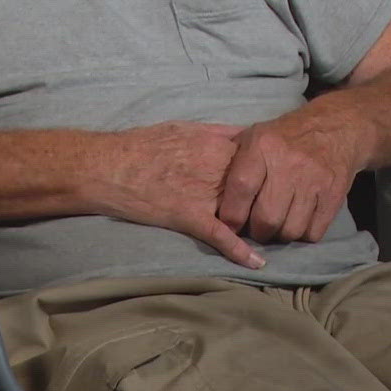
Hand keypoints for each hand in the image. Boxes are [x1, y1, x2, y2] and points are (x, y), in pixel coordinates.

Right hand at [89, 121, 264, 268]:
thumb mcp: (185, 127)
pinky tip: (256, 263)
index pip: (260, 159)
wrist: (110, 166)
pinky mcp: (190, 217)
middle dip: (270, 198)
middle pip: (258, 186)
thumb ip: (218, 131)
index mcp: (216, 145)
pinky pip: (221, 236)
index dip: (270, 171)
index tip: (278, 180)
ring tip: (275, 235)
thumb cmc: (142, 145)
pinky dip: (240, 251)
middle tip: (279, 209)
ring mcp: (205, 194)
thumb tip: (244, 134)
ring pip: (244, 212)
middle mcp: (217, 169)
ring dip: (260, 225)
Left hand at [216, 118, 367, 245]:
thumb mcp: (254, 136)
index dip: (232, 215)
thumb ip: (232, 162)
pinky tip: (297, 222)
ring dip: (280, 236)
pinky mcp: (334, 194)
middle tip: (256, 229)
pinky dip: (302, 234)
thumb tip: (208, 195)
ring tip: (276, 227)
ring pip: (291, 230)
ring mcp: (314, 180)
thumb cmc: (284, 137)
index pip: (241, 188)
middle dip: (257, 232)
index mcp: (262, 146)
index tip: (230, 225)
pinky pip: (313, 232)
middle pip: (267, 218)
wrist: (335, 128)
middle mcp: (289, 163)